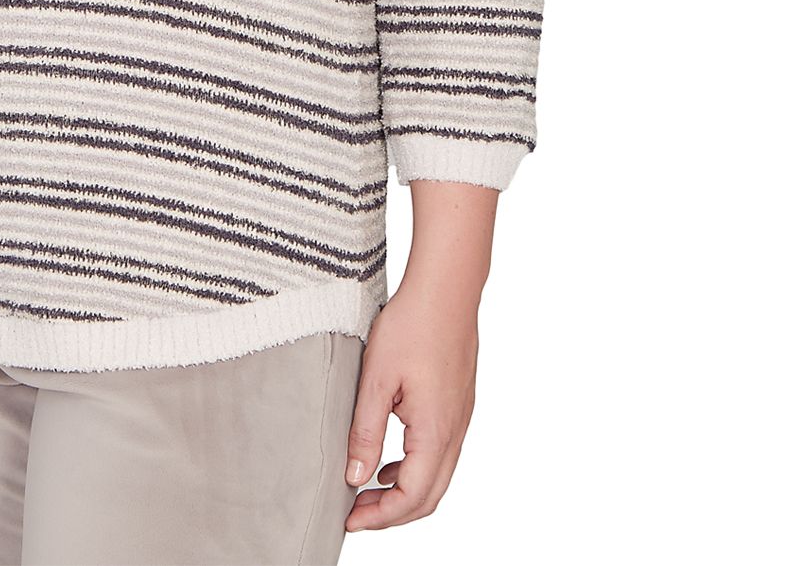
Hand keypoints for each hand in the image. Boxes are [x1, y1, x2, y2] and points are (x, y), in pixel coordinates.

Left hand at [342, 281, 478, 531]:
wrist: (445, 290)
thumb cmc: (411, 326)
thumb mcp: (376, 380)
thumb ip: (365, 432)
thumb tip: (354, 477)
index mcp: (436, 431)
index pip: (412, 497)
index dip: (380, 517)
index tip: (349, 521)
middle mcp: (455, 432)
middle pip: (429, 497)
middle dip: (392, 514)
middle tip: (355, 514)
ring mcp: (461, 420)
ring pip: (437, 477)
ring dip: (404, 493)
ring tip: (366, 490)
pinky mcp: (458, 406)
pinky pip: (441, 454)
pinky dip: (415, 470)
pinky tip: (390, 462)